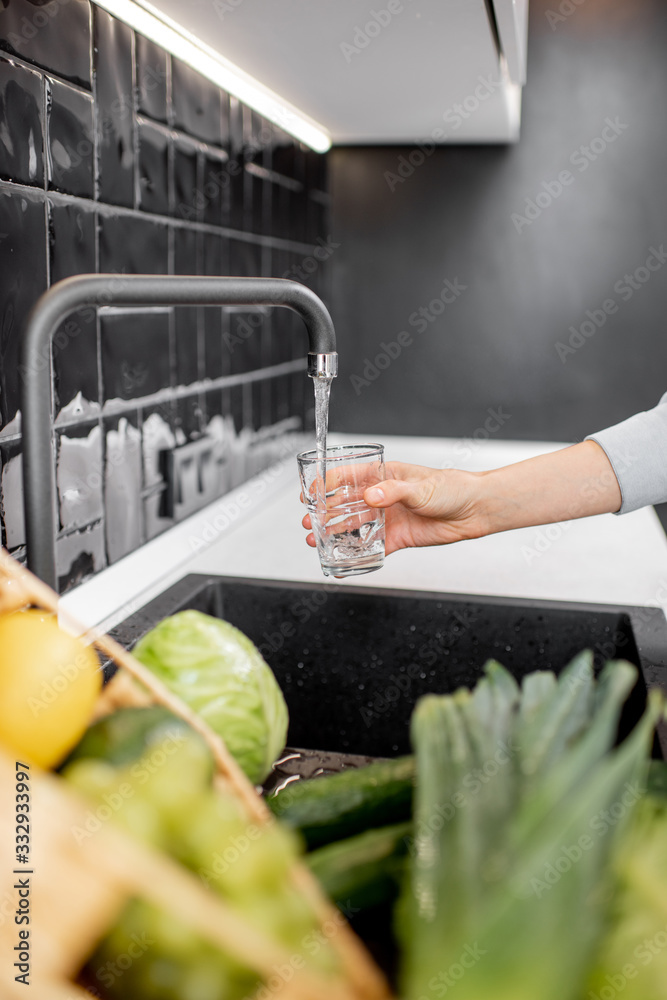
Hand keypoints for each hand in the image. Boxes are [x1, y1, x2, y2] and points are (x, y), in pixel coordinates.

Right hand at [300, 442, 621, 556]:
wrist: (474, 511)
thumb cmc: (452, 488)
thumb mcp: (420, 486)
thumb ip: (393, 491)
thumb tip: (371, 495)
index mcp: (384, 475)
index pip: (347, 476)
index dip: (326, 483)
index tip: (310, 491)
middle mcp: (382, 496)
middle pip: (345, 504)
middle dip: (324, 512)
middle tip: (309, 520)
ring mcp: (388, 518)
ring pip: (354, 527)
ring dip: (334, 533)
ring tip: (316, 539)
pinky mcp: (397, 538)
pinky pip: (372, 548)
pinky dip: (357, 556)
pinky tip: (343, 562)